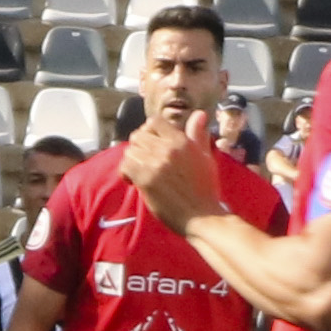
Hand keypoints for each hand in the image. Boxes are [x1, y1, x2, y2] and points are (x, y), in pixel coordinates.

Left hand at [115, 108, 227, 230]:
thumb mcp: (205, 157)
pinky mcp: (146, 180)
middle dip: (138, 147)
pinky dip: (126, 173)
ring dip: (132, 160)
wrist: (203, 216)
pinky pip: (125, 166)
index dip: (149, 131)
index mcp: (181, 141)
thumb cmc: (205, 188)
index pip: (154, 122)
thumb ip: (198, 135)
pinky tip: (133, 181)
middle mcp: (167, 148)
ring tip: (139, 171)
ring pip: (130, 150)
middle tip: (144, 160)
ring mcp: (155, 164)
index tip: (151, 144)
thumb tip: (199, 114)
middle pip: (138, 135)